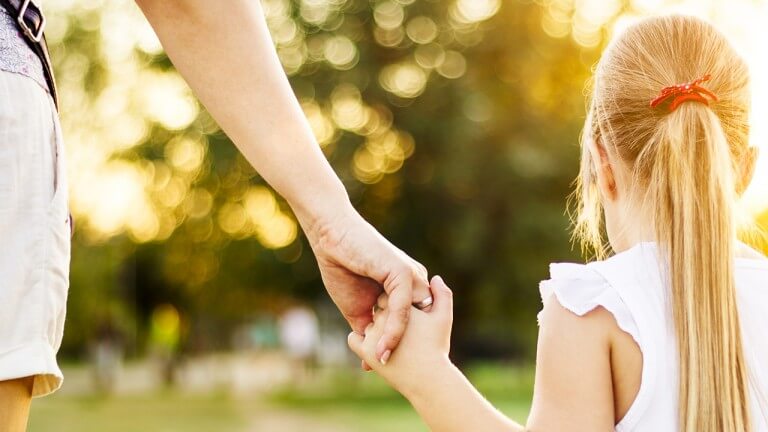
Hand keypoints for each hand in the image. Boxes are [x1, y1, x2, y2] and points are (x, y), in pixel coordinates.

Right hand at [299, 202, 431, 363]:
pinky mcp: (403, 273)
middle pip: (417, 325)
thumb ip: (367, 328)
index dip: (400, 345)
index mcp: (406, 289)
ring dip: (398, 344)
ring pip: (411, 320)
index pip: (411, 323)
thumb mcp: (357, 307)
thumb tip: (369, 358)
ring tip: (385, 366)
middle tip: (388, 371)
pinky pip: (402, 309)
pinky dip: (394, 330)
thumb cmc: (341, 267)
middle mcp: (414, 283)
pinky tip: (383, 347)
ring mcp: (411, 277)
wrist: (331, 237)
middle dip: (404, 348)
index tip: (386, 368)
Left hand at [347, 276, 453, 395]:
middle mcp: (386, 315)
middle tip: (396, 332)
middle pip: (381, 310)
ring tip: (384, 343)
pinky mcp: (364, 349)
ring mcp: (373, 332)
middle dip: (386, 317)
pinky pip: (354, 339)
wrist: (428, 379)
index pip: (394, 298)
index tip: (408, 320)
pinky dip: (360, 342)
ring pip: (369, 323)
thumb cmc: (436, 348)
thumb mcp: (443, 319)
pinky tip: (371, 346)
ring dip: (374, 330)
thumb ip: (443, 295)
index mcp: (404, 303)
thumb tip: (435, 278)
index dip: (400, 307)